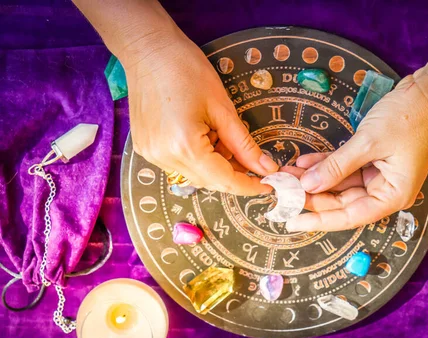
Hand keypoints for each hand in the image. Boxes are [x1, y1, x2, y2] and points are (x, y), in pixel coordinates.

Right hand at [124, 30, 278, 194]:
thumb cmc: (186, 70)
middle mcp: (165, 157)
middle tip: (253, 160)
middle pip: (209, 182)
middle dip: (234, 174)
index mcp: (185, 147)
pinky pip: (179, 164)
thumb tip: (265, 168)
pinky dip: (198, 158)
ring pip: (195, 174)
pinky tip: (204, 135)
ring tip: (221, 136)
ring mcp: (151, 154)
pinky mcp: (145, 148)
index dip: (249, 186)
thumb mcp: (223, 108)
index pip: (224, 180)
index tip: (269, 186)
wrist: (147, 49)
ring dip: (215, 165)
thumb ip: (244, 145)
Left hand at [283, 68, 427, 231]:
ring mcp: (380, 175)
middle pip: (342, 201)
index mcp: (393, 195)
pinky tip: (303, 163)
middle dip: (312, 194)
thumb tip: (307, 186)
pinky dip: (326, 164)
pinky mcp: (374, 159)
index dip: (319, 219)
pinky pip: (345, 167)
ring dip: (315, 178)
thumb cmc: (411, 117)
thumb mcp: (368, 143)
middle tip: (283, 190)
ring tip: (287, 173)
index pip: (349, 216)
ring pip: (341, 184)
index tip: (292, 221)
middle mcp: (387, 190)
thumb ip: (336, 167)